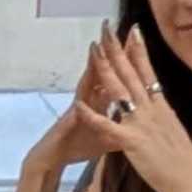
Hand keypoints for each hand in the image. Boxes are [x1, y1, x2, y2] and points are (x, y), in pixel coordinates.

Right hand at [52, 28, 136, 167]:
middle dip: (111, 54)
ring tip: (96, 48)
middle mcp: (88, 100)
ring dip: (90, 69)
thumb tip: (138, 117)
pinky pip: (75, 114)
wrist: (52, 158)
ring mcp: (76, 109)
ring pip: (86, 85)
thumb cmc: (78, 145)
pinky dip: (79, 108)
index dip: (127, 60)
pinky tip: (80, 100)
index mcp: (101, 101)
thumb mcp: (108, 135)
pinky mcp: (67, 123)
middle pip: (103, 73)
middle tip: (120, 33)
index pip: (117, 77)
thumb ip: (122, 124)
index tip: (139, 42)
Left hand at [97, 28, 191, 191]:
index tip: (132, 29)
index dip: (139, 49)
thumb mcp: (174, 129)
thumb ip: (163, 115)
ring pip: (119, 90)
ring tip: (92, 50)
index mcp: (162, 106)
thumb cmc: (185, 161)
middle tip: (105, 28)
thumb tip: (161, 104)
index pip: (148, 71)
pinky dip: (93, 116)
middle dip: (117, 49)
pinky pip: (108, 126)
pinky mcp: (133, 142)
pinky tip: (79, 106)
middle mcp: (152, 109)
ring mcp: (142, 124)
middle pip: (131, 73)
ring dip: (104, 69)